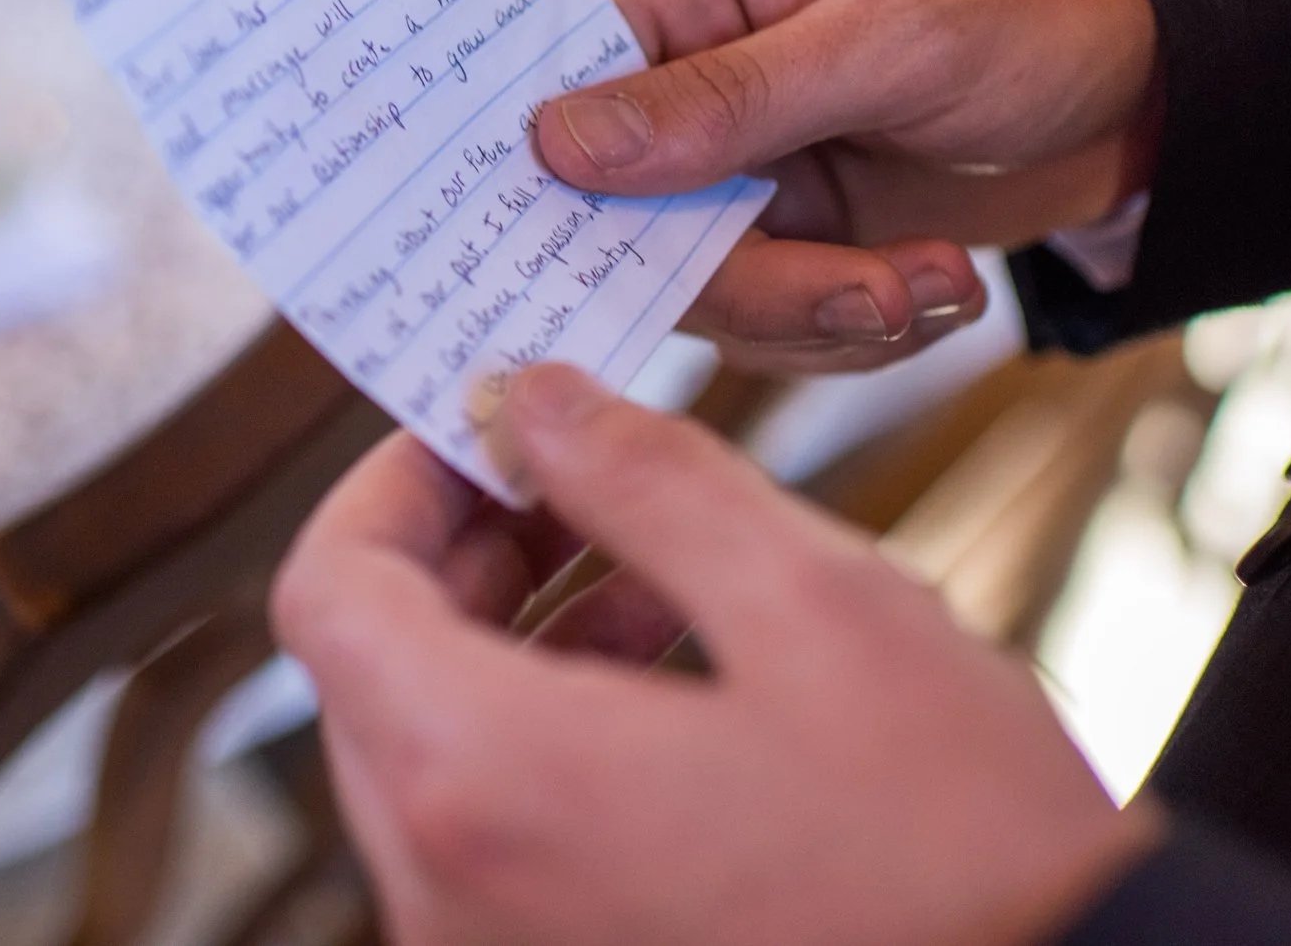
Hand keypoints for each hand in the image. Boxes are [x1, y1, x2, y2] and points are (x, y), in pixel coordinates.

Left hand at [272, 363, 1159, 945]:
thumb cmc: (960, 848)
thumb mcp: (815, 604)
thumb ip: (647, 479)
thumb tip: (531, 399)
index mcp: (484, 779)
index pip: (330, 590)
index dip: (396, 480)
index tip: (485, 423)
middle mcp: (449, 891)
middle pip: (373, 673)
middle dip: (465, 550)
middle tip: (576, 471)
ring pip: (440, 754)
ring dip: (520, 638)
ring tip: (659, 566)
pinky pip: (500, 838)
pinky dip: (555, 736)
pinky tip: (684, 676)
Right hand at [536, 0, 1160, 372]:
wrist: (1147, 80)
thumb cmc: (1021, 8)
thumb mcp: (888, 40)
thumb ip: (730, 97)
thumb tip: (561, 143)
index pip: (561, 88)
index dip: (561, 177)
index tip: (598, 255)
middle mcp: (690, 82)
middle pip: (628, 224)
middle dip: (758, 282)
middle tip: (873, 295)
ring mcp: (738, 172)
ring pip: (706, 295)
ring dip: (829, 314)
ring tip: (938, 283)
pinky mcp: (793, 240)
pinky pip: (777, 325)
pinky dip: (863, 328)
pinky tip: (942, 284)